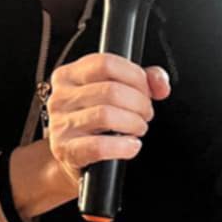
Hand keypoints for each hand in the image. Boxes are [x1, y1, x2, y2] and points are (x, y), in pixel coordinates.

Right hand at [46, 55, 171, 189]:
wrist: (73, 158)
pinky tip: (131, 146)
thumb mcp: (113, 93)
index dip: (135, 77)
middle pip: (111, 90)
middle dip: (139, 103)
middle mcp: (61, 98)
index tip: (146, 91)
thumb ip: (142, 81)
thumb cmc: (94, 122)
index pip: (106, 64)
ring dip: (133, 123)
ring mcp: (61, 125)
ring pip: (106, 115)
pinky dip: (123, 147)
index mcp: (69, 75)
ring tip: (138, 128)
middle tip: (145, 114)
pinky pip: (99, 147)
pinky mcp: (67, 151)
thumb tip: (160, 83)